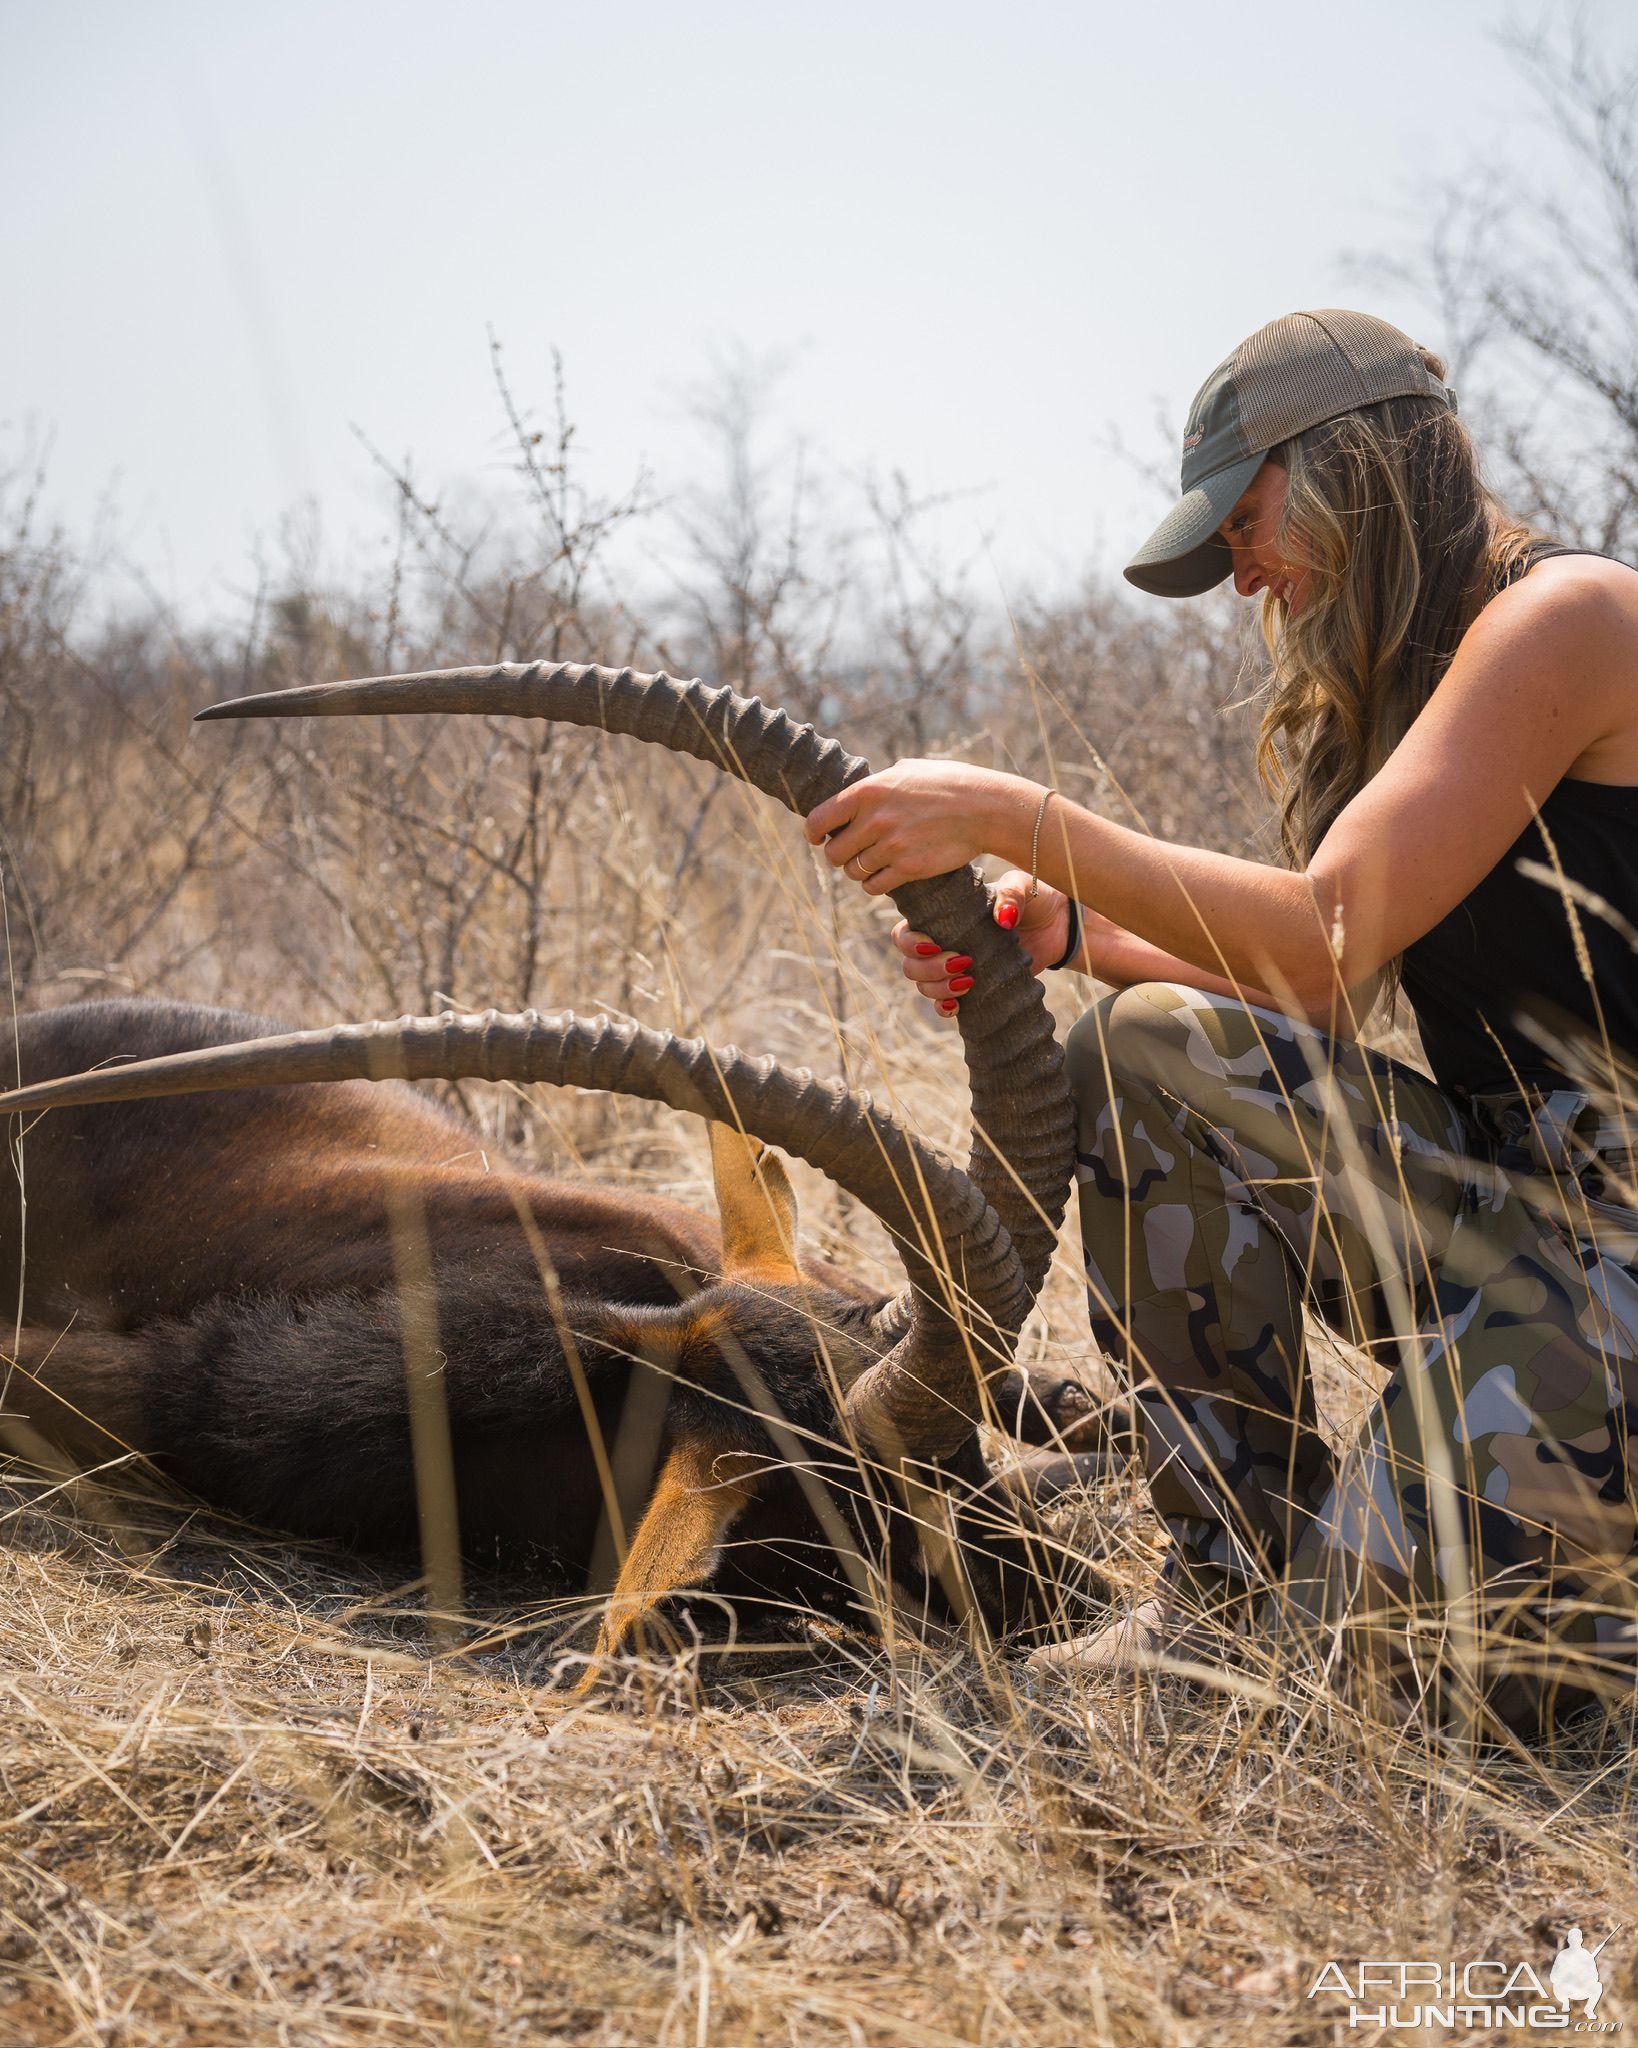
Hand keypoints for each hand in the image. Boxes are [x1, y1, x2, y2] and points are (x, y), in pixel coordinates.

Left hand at [804, 760, 1024, 893]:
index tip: (817, 838)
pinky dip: (876, 885)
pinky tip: (888, 874)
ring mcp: (892, 846)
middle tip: (853, 852)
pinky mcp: (909, 869)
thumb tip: (856, 795)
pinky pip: (875, 887)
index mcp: (869, 790)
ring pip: (853, 872)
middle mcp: (875, 819)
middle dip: (840, 855)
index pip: (818, 819)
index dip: (813, 833)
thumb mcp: (908, 770)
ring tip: (876, 861)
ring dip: (860, 870)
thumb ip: (877, 783)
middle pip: (833, 852)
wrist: (985, 808)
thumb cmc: (949, 784)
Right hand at [892, 871, 1073, 1016]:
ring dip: (938, 988)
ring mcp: (953, 969)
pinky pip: (944, 1005)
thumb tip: (1003, 918)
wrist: (1059, 926)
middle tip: (962, 961)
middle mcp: (941, 943)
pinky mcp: (971, 989)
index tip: (935, 944)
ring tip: (969, 981)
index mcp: (942, 916)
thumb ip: (1011, 894)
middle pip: (909, 964)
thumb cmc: (1035, 898)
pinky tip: (958, 1006)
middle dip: (928, 968)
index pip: (904, 932)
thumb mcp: (1023, 886)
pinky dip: (945, 1008)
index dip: (909, 942)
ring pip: (923, 986)